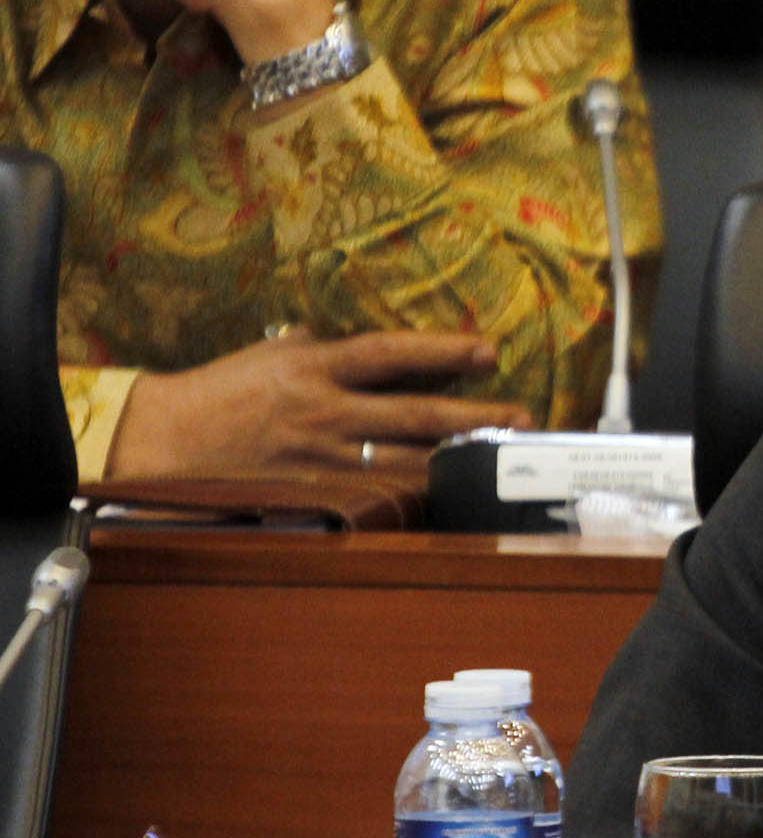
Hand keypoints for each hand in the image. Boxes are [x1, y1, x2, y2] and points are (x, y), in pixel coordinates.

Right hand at [104, 329, 535, 478]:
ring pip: (404, 462)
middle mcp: (324, 411)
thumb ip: (320, 345)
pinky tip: (449, 496)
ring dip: (456, 461)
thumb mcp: (271, 353)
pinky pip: (376, 496)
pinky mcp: (314, 493)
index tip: (488, 350)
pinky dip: (414, 496)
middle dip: (473, 416)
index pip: (391, 353)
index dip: (443, 349)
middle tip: (522, 418)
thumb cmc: (221, 391)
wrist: (164, 439)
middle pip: (414, 414)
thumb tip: (357, 341)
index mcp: (315, 366)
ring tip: (500, 460)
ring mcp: (321, 458)